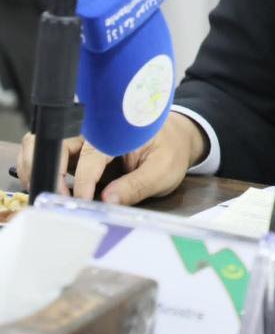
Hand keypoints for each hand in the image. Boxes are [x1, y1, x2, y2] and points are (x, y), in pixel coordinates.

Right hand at [16, 112, 208, 205]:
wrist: (177, 138)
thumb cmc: (171, 150)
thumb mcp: (164, 170)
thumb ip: (137, 185)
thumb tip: (107, 201)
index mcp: (116, 131)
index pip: (90, 156)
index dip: (83, 182)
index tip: (81, 202)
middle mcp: (94, 132)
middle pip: (56, 143)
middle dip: (47, 170)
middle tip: (53, 198)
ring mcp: (84, 141)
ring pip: (47, 146)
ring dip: (37, 168)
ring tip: (45, 195)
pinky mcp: (78, 152)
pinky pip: (51, 156)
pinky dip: (42, 171)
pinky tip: (50, 190)